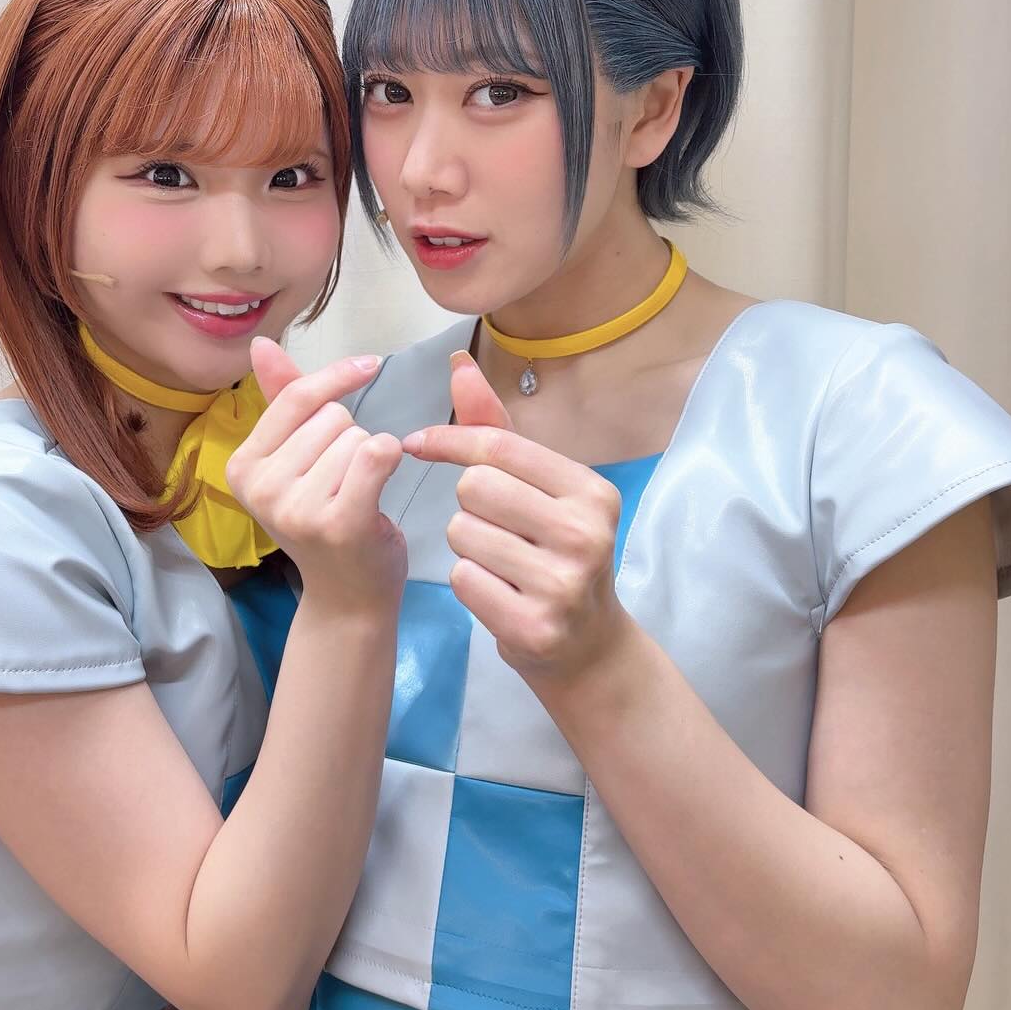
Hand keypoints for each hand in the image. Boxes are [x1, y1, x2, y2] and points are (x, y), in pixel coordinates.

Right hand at [227, 339, 406, 609]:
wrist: (348, 595)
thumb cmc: (326, 518)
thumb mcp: (295, 458)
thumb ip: (283, 399)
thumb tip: (260, 344)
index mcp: (242, 467)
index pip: (296, 397)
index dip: (337, 377)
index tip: (369, 365)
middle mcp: (261, 489)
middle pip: (333, 417)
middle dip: (350, 439)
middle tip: (342, 484)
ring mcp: (297, 509)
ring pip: (359, 436)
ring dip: (369, 459)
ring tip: (356, 497)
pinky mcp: (339, 522)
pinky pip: (377, 454)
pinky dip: (390, 458)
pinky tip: (382, 487)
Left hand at [402, 350, 628, 683]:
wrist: (587, 645)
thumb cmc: (556, 552)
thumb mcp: (540, 489)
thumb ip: (497, 428)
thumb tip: (457, 364)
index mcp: (591, 491)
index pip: (498, 446)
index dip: (449, 440)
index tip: (418, 443)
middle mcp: (585, 533)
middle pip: (474, 487)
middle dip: (468, 504)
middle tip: (497, 528)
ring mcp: (563, 584)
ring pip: (463, 533)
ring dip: (467, 545)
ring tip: (502, 564)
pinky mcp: (535, 626)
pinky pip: (463, 579)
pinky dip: (469, 582)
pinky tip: (500, 594)